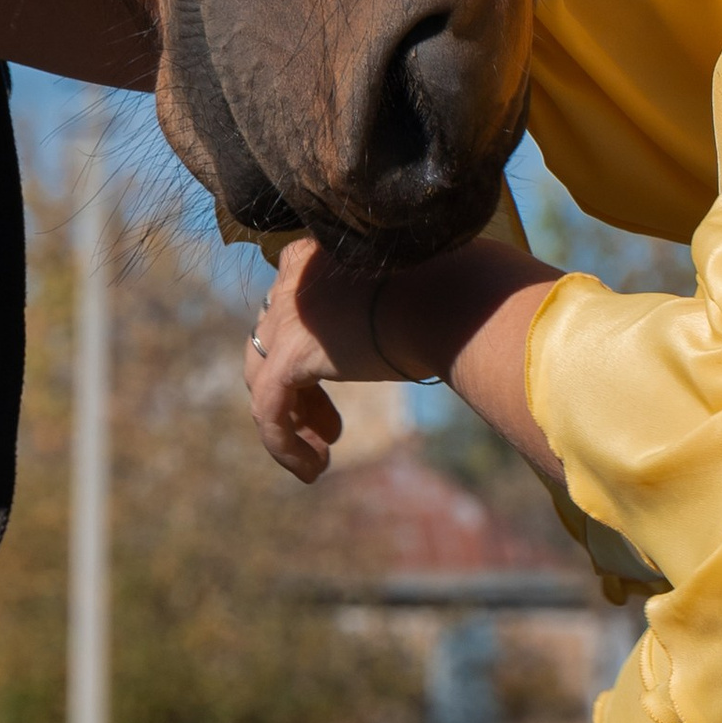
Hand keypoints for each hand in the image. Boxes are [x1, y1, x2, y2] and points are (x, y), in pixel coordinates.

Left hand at [242, 230, 566, 490]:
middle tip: (332, 429)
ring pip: (264, 376)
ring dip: (293, 419)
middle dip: (302, 389)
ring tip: (322, 453)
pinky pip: (269, 408)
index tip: (340, 381)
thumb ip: (395, 306)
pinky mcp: (288, 354)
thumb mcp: (415, 293)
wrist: (456, 297)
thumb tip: (420, 325)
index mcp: (320, 252)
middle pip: (273, 341)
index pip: (295, 306)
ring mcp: (287, 315)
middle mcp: (293, 278)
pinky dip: (283, 443)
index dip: (310, 352)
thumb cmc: (457, 292)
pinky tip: (311, 470)